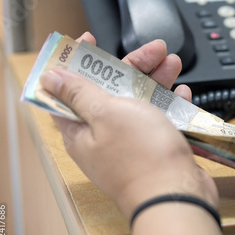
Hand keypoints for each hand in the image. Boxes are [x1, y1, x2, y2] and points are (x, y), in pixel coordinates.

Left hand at [41, 32, 217, 216]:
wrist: (178, 194)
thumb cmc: (143, 158)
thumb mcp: (107, 113)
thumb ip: (80, 92)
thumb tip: (52, 79)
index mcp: (81, 130)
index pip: (71, 89)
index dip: (78, 62)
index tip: (91, 41)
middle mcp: (104, 138)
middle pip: (112, 91)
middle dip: (133, 67)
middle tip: (154, 51)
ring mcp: (132, 145)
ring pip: (140, 104)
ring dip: (156, 81)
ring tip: (174, 65)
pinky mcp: (155, 150)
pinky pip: (160, 121)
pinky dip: (170, 105)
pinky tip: (182, 95)